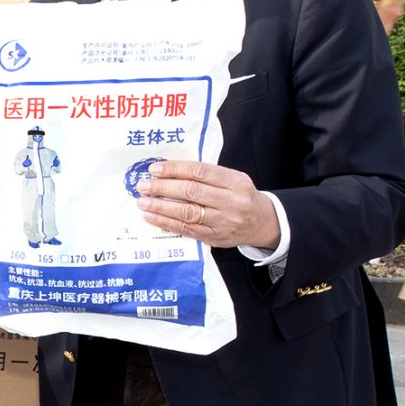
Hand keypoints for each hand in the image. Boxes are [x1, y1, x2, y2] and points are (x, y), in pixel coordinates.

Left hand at [136, 160, 278, 250]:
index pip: (201, 171)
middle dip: (164, 188)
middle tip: (144, 185)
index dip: (175, 169)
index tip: (155, 169)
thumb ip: (207, 175)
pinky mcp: (214, 237)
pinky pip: (186, 229)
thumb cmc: (240, 196)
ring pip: (187, 212)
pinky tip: (151, 216)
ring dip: (161, 207)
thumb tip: (169, 170)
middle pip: (192, 192)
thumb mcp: (233, 179)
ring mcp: (223, 221)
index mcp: (236, 182)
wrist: (261, 222)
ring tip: (143, 202)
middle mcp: (231, 202)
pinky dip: (166, 222)